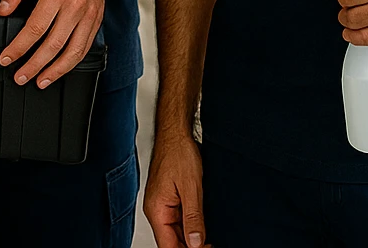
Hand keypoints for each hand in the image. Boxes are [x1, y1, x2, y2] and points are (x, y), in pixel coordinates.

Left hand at [0, 0, 108, 88]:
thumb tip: (2, 11)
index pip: (35, 28)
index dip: (18, 47)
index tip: (6, 58)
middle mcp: (76, 6)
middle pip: (53, 45)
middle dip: (34, 66)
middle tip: (19, 77)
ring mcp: (89, 15)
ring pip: (72, 52)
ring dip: (55, 71)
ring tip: (39, 81)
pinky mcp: (97, 19)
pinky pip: (85, 47)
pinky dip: (72, 62)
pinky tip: (60, 69)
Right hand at [144, 130, 208, 247]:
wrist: (176, 132)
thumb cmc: (178, 152)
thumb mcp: (191, 187)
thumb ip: (193, 217)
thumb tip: (196, 242)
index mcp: (157, 210)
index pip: (168, 245)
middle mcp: (156, 210)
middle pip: (172, 241)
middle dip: (191, 245)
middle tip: (210, 244)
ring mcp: (163, 205)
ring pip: (177, 231)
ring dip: (192, 237)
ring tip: (210, 239)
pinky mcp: (170, 199)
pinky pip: (179, 219)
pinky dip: (191, 225)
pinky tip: (203, 227)